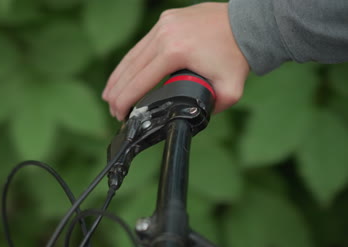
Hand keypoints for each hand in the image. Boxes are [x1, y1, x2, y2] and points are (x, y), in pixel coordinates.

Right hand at [102, 2, 248, 120]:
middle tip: (111, 109)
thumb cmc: (237, 55)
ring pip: (133, 55)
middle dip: (118, 91)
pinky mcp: (166, 20)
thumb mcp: (230, 90)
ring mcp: (163, 24)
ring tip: (109, 94)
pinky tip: (124, 72)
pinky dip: (131, 61)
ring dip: (119, 76)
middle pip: (131, 68)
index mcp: (175, 52)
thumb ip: (212, 108)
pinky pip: (142, 44)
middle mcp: (164, 34)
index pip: (141, 80)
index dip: (127, 100)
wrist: (246, 24)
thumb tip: (192, 116)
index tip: (120, 114)